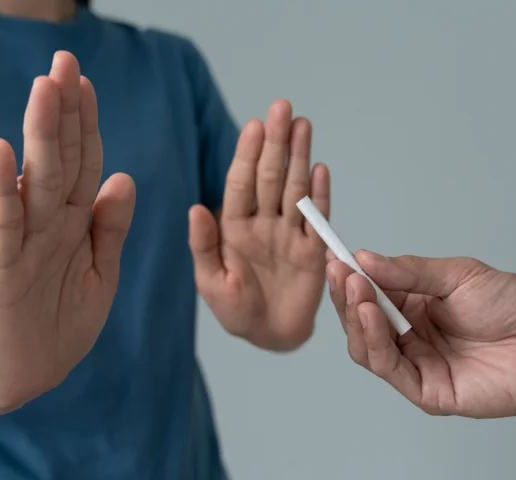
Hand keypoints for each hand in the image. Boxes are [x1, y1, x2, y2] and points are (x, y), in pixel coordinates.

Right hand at [0, 51, 134, 413]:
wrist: (30, 372)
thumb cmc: (66, 321)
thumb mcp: (102, 272)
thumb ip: (112, 228)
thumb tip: (125, 178)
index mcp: (78, 223)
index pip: (86, 163)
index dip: (89, 125)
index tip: (87, 83)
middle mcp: (51, 223)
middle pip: (61, 159)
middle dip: (65, 113)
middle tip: (64, 63)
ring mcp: (23, 242)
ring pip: (35, 180)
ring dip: (40, 135)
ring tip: (43, 90)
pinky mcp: (1, 270)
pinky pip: (4, 224)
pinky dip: (3, 189)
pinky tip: (1, 153)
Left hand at [188, 100, 329, 350]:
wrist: (271, 336)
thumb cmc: (236, 311)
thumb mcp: (211, 283)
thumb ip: (204, 246)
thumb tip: (195, 208)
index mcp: (235, 228)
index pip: (241, 184)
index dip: (247, 155)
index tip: (253, 126)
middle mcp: (264, 223)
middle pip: (271, 177)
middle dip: (276, 142)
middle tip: (281, 107)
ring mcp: (290, 234)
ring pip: (295, 188)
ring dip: (299, 157)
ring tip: (303, 124)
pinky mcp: (314, 250)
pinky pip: (318, 219)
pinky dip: (320, 195)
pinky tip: (320, 169)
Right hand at [327, 251, 515, 417]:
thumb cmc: (515, 305)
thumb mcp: (458, 275)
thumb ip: (410, 271)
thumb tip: (364, 259)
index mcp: (415, 305)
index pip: (370, 292)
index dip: (350, 277)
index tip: (334, 257)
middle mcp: (411, 335)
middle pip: (361, 321)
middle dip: (347, 296)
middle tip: (341, 272)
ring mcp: (418, 364)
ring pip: (367, 347)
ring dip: (356, 319)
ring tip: (355, 291)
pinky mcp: (428, 391)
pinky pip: (390, 369)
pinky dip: (374, 342)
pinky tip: (371, 316)